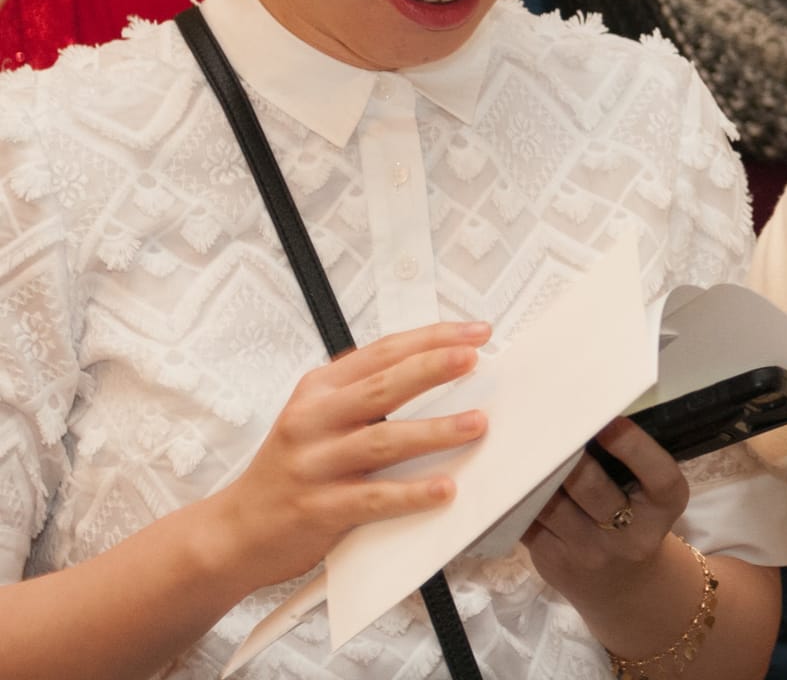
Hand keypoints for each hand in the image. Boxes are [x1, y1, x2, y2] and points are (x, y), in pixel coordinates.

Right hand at [206, 321, 491, 589]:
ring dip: (434, 431)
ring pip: (383, 441)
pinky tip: (443, 488)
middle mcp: (313, 420)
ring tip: (476, 423)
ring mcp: (314, 464)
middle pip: (383, 386)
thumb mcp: (316, 418)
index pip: (382, 352)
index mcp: (318, 390)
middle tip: (472, 357)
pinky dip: (412, 493)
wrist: (234, 531)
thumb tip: (441, 375)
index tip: (473, 332)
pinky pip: (373, 499)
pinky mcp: (318, 508)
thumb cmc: (290, 469)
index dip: (430, 338)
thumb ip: (365, 396)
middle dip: (433, 367)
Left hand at [523, 417, 690, 607]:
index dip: (632, 445)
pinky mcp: (555, 562)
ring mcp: (590, 553)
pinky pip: (529, 521)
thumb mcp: (650, 496)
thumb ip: (628, 463)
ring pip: (551, 503)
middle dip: (566, 452)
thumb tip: (580, 417)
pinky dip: (518, 496)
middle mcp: (632, 536)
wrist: (626, 588)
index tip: (608, 419)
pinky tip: (512, 475)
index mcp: (665, 508)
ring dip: (534, 472)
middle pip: (590, 486)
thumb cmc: (637, 521)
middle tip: (549, 421)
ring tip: (523, 441)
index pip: (658, 474)